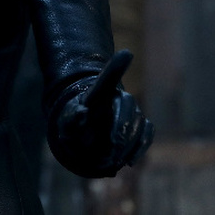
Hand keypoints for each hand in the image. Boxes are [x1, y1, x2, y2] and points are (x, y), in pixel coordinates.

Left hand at [54, 50, 154, 173]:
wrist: (85, 142)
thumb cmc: (75, 128)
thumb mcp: (67, 125)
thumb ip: (72, 119)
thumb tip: (83, 113)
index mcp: (99, 93)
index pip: (108, 78)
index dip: (117, 66)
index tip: (127, 53)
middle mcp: (118, 99)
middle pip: (128, 103)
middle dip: (123, 125)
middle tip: (114, 145)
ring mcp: (131, 113)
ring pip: (139, 122)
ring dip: (129, 142)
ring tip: (114, 158)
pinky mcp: (140, 128)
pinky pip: (147, 133)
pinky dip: (141, 147)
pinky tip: (129, 161)